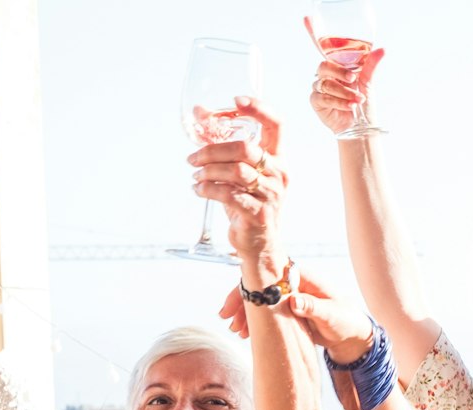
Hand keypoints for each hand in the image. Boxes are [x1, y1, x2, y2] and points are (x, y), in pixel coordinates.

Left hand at [191, 98, 287, 267]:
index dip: (258, 109)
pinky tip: (198, 190)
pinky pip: (229, 194)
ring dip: (208, 170)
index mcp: (277, 159)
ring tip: (195, 175)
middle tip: (193, 158)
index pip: (276, 125)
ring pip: (236, 171)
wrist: (259, 244)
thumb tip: (199, 112)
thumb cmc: (248, 203)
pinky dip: (208, 189)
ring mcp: (271, 195)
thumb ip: (222, 143)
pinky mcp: (258, 213)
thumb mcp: (239, 172)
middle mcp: (278, 174)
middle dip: (213, 149)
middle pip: (246, 148)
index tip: (236, 101)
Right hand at [221, 271, 374, 357]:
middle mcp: (292, 283)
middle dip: (241, 301)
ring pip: (259, 299)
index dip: (250, 288)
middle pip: (259, 285)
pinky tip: (246, 333)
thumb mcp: (332, 316)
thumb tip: (294, 301)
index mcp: (302, 277)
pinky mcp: (286, 309)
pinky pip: (265, 311)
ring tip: (236, 330)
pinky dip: (254, 321)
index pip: (269, 276)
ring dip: (245, 313)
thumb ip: (314, 308)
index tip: (235, 304)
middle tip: (227, 318)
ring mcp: (288, 295)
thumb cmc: (346, 321)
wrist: (352, 333)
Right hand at [306, 26, 383, 136]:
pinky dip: (339, 102)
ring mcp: (319, 87)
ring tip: (358, 100)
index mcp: (336, 66)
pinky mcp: (316, 101)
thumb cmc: (362, 103)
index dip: (313, 33)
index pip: (322, 47)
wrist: (360, 127)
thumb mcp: (368, 82)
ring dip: (344, 92)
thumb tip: (382, 49)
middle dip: (339, 72)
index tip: (307, 18)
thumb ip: (370, 65)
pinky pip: (324, 97)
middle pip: (324, 66)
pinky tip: (350, 106)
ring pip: (325, 83)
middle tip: (353, 79)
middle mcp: (325, 75)